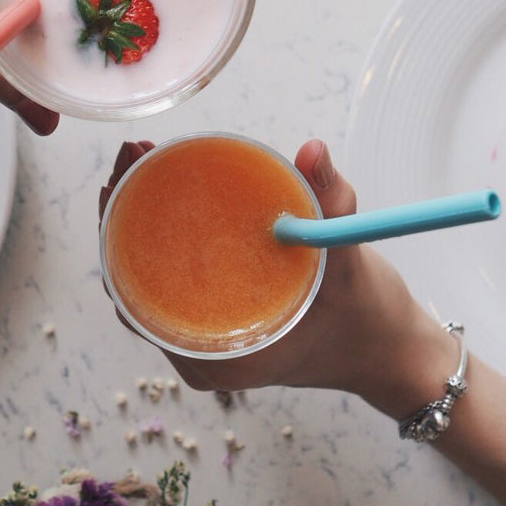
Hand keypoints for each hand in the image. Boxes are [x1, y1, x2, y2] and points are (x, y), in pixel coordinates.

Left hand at [99, 138, 451, 417]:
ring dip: (138, 218)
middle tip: (130, 153)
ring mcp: (204, 337)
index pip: (135, 290)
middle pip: (134, 276)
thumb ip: (330, 204)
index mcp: (215, 356)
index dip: (118, 231)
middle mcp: (198, 351)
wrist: (389, 354)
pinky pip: (169, 277)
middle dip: (124, 211)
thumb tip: (311, 150)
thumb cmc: (369, 322)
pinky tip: (161, 192)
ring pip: (148, 275)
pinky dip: (160, 235)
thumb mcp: (351, 262)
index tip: (116, 179)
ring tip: (139, 161)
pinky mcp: (216, 320)